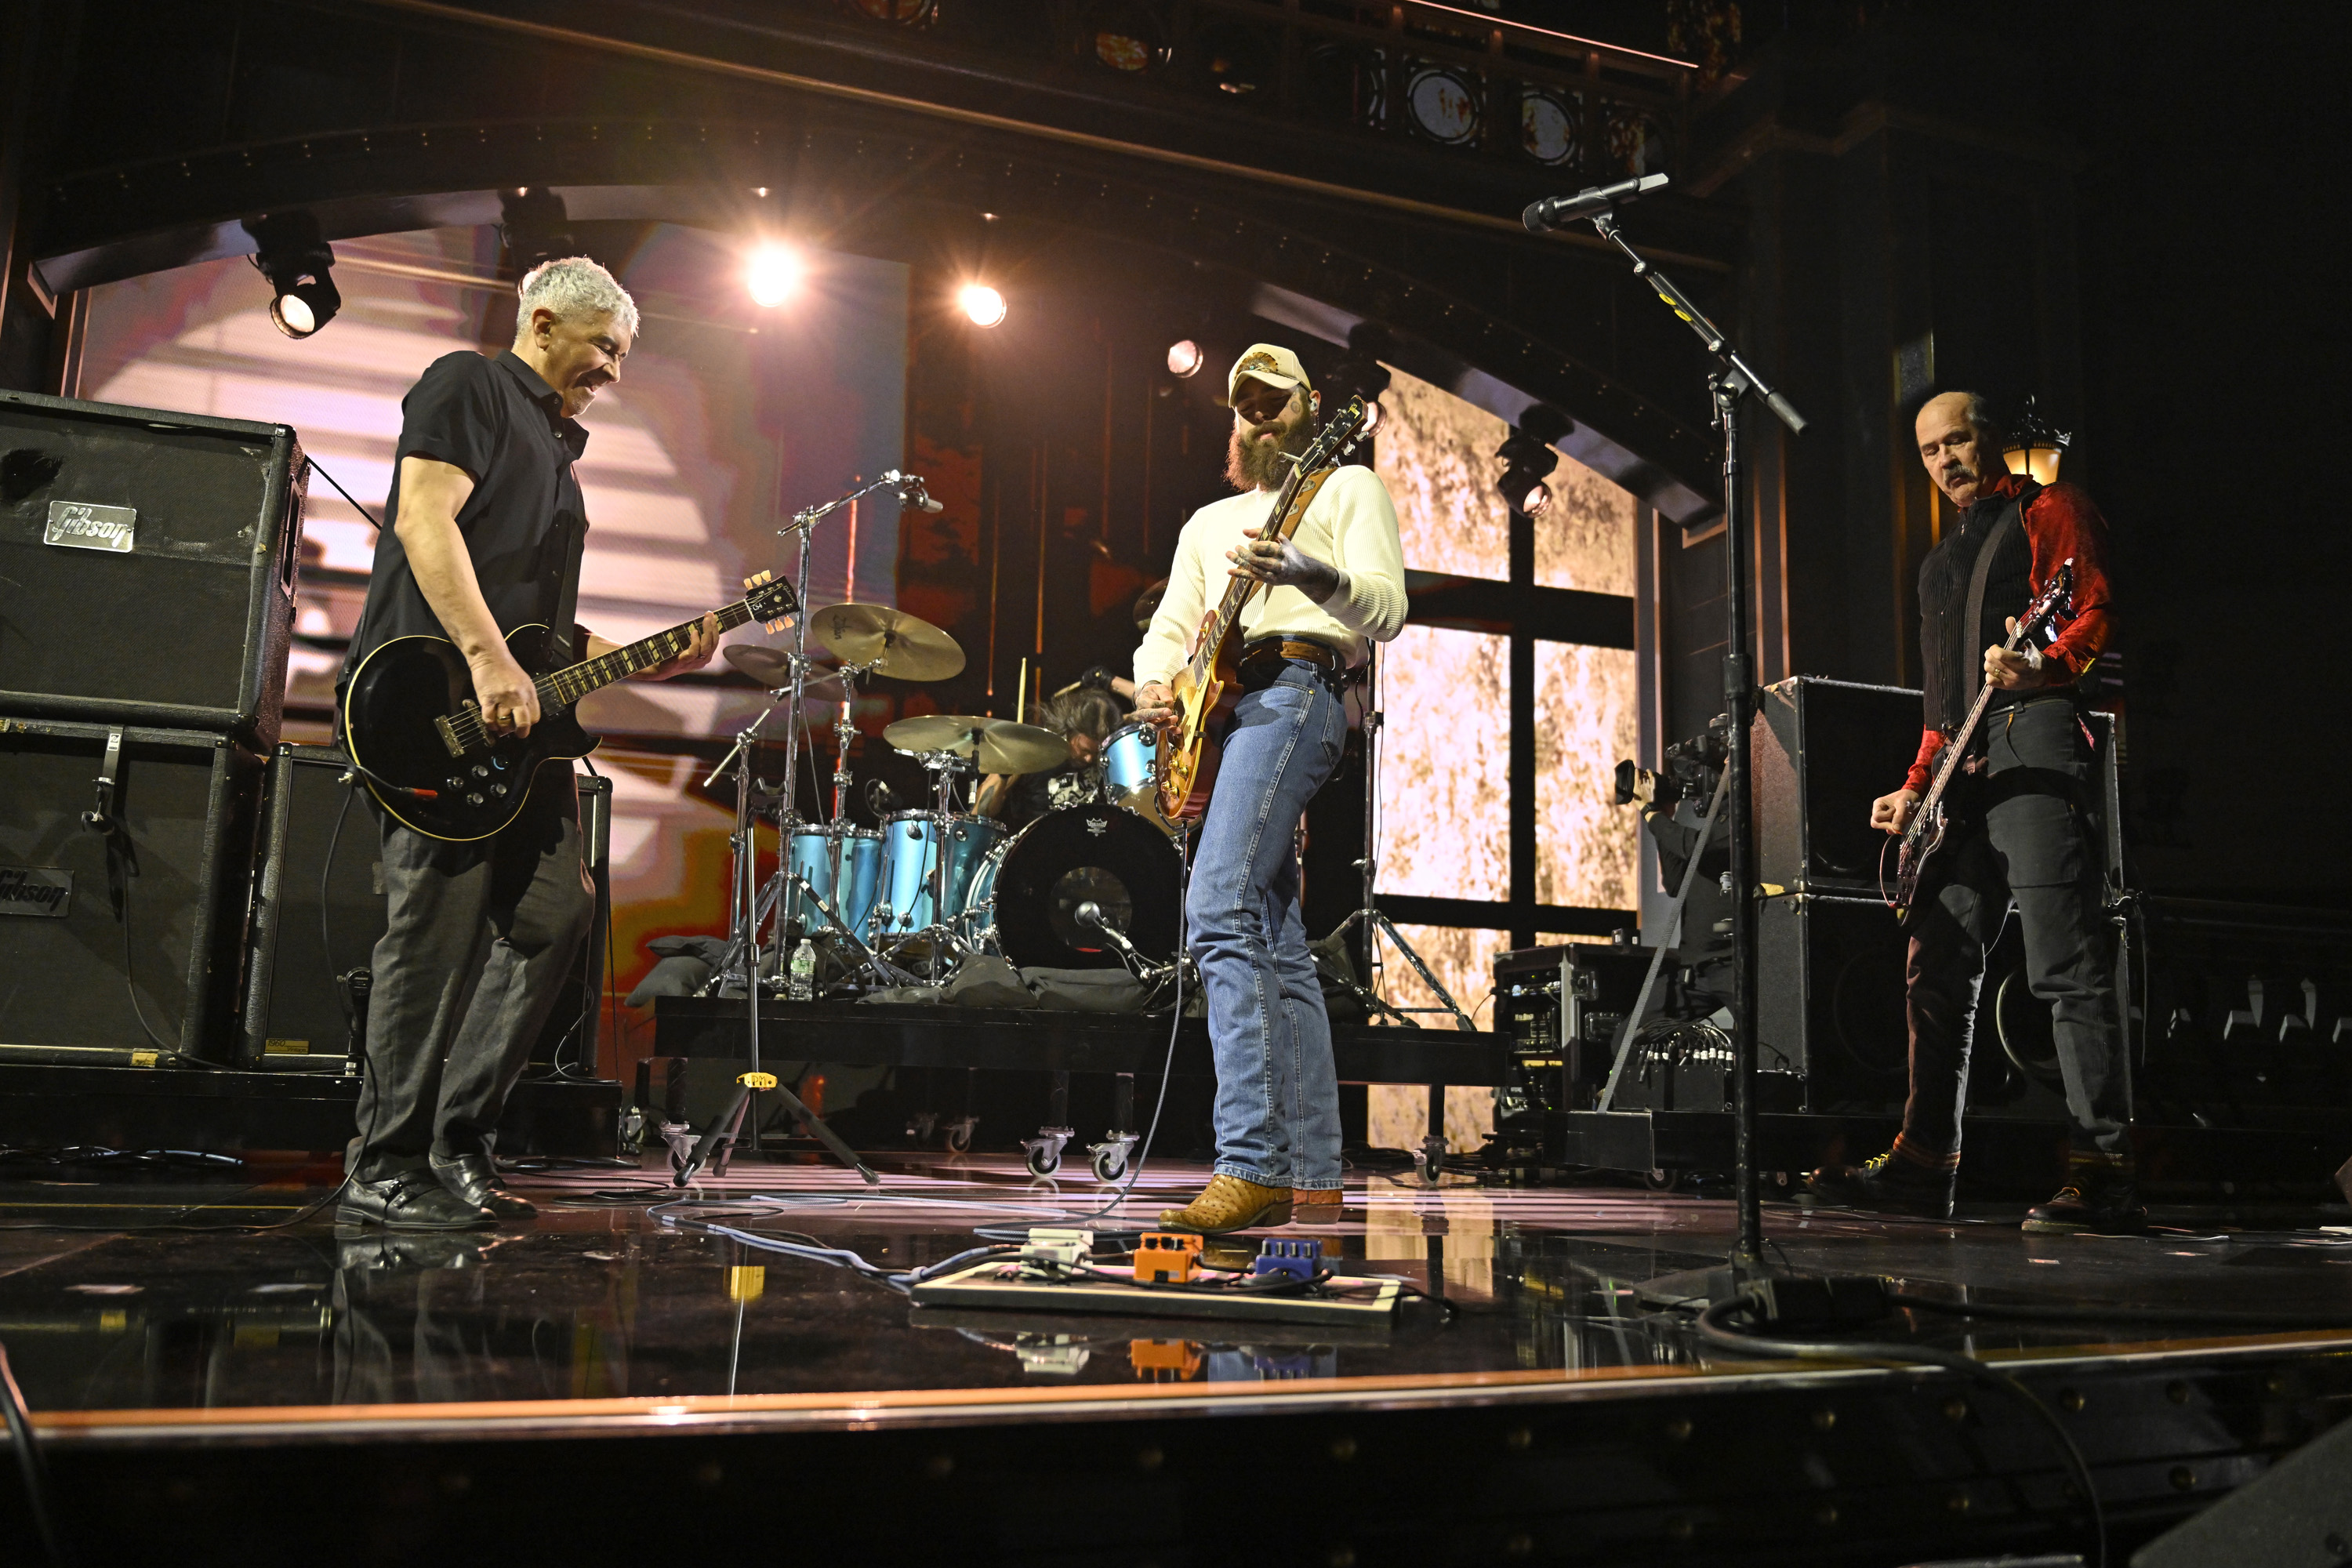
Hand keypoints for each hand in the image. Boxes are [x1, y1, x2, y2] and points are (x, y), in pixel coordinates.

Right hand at [470, 644, 541, 736]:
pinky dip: (490, 725)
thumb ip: (526, 699)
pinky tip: (492, 723)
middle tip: (515, 732)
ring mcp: (503, 699)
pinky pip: (489, 719)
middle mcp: (518, 697)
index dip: (529, 724)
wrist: (490, 656)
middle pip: (523, 723)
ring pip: (505, 723)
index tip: (522, 724)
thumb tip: (523, 718)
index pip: (535, 717)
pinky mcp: (488, 699)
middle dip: (521, 732)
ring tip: (500, 726)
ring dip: (502, 728)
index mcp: (530, 693)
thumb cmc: (507, 669)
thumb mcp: (524, 682)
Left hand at [640, 613, 720, 680]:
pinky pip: (694, 651)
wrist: (658, 668)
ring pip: (706, 647)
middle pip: (713, 643)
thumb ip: (693, 637)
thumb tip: (699, 620)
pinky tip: (694, 632)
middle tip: (710, 615)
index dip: (715, 628)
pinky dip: (695, 641)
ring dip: (707, 632)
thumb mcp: (686, 644)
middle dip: (713, 627)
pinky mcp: (684, 662)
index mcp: (705, 656)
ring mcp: (694, 663)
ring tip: (705, 620)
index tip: (712, 615)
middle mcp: (703, 660)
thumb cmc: (672, 654)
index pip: (714, 641)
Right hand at [1131, 681, 1177, 731]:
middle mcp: (1143, 713)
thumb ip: (1163, 692)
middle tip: (1169, 711)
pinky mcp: (1157, 726)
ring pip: (1155, 726)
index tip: (1169, 701)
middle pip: (1148, 716)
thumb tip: (1168, 701)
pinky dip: (1171, 730)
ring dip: (1166, 723)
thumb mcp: (1159, 688)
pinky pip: (1164, 730)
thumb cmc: (1155, 692)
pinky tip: (1178, 730)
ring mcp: (1149, 721)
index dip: (1160, 704)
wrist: (1153, 698)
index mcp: (1141, 702)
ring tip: (1175, 718)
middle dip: (1159, 714)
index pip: (1150, 704)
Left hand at [1226, 526, 1340, 599]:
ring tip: (1228, 554)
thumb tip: (1244, 531)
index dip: (1254, 546)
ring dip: (1238, 561)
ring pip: (1252, 568)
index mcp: (1282, 551)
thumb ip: (1263, 532)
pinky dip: (1239, 574)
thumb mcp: (1281, 539)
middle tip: (1237, 547)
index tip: (1250, 543)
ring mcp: (1273, 574)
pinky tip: (1229, 571)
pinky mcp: (1269, 581)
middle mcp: (1278, 564)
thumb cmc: (1289, 552)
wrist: (1301, 572)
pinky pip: (1251, 577)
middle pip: (1256, 559)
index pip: (1264, 548)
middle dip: (1244, 553)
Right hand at [1870, 787, 1920, 835]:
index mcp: (1878, 804)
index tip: (1896, 812)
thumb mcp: (1904, 804)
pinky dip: (1897, 829)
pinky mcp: (1891, 823)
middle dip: (1888, 825)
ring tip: (1903, 821)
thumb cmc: (1907, 797)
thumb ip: (1899, 816)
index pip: (1876, 816)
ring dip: (1894, 827)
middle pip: (1876, 824)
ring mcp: (1884, 818)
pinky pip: (1891, 830)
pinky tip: (1903, 824)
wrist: (1914, 798)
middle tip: (1899, 824)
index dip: (1886, 816)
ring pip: (1884, 828)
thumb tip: (1896, 829)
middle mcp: (1879, 812)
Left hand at [1983, 616, 2054, 690]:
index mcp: (2024, 664)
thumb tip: (2009, 619)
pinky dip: (1989, 673)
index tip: (1996, 646)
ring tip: (1994, 659)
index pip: (2000, 656)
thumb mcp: (2028, 644)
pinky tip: (1995, 669)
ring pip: (1989, 670)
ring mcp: (2011, 682)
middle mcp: (2016, 675)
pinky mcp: (2006, 687)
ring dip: (1988, 662)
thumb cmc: (2033, 657)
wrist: (2041, 674)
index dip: (1994, 649)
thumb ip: (2016, 632)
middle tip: (1994, 651)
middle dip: (1989, 653)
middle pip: (1992, 661)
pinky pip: (1990, 681)